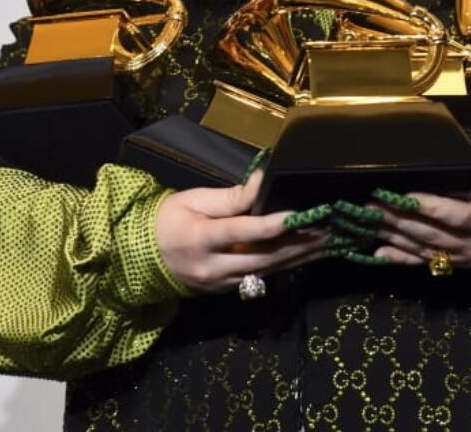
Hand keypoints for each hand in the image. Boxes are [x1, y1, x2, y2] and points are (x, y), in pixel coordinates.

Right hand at [155, 170, 326, 292]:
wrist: (142, 257)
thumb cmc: (168, 219)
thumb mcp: (194, 199)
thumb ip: (231, 197)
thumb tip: (263, 181)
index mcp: (200, 238)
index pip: (242, 231)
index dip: (272, 224)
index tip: (298, 214)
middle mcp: (213, 266)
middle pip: (263, 257)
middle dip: (298, 244)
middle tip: (327, 229)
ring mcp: (220, 283)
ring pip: (266, 270)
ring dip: (298, 257)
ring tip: (326, 242)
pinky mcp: (227, 290)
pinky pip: (260, 277)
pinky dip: (284, 265)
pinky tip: (304, 256)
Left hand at [371, 156, 470, 267]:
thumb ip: (467, 172)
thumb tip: (434, 166)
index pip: (455, 215)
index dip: (428, 205)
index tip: (402, 194)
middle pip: (431, 233)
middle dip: (398, 218)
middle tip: (370, 204)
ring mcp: (464, 258)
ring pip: (423, 248)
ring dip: (392, 235)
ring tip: (367, 221)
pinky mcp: (456, 263)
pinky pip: (424, 262)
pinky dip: (400, 257)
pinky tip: (379, 253)